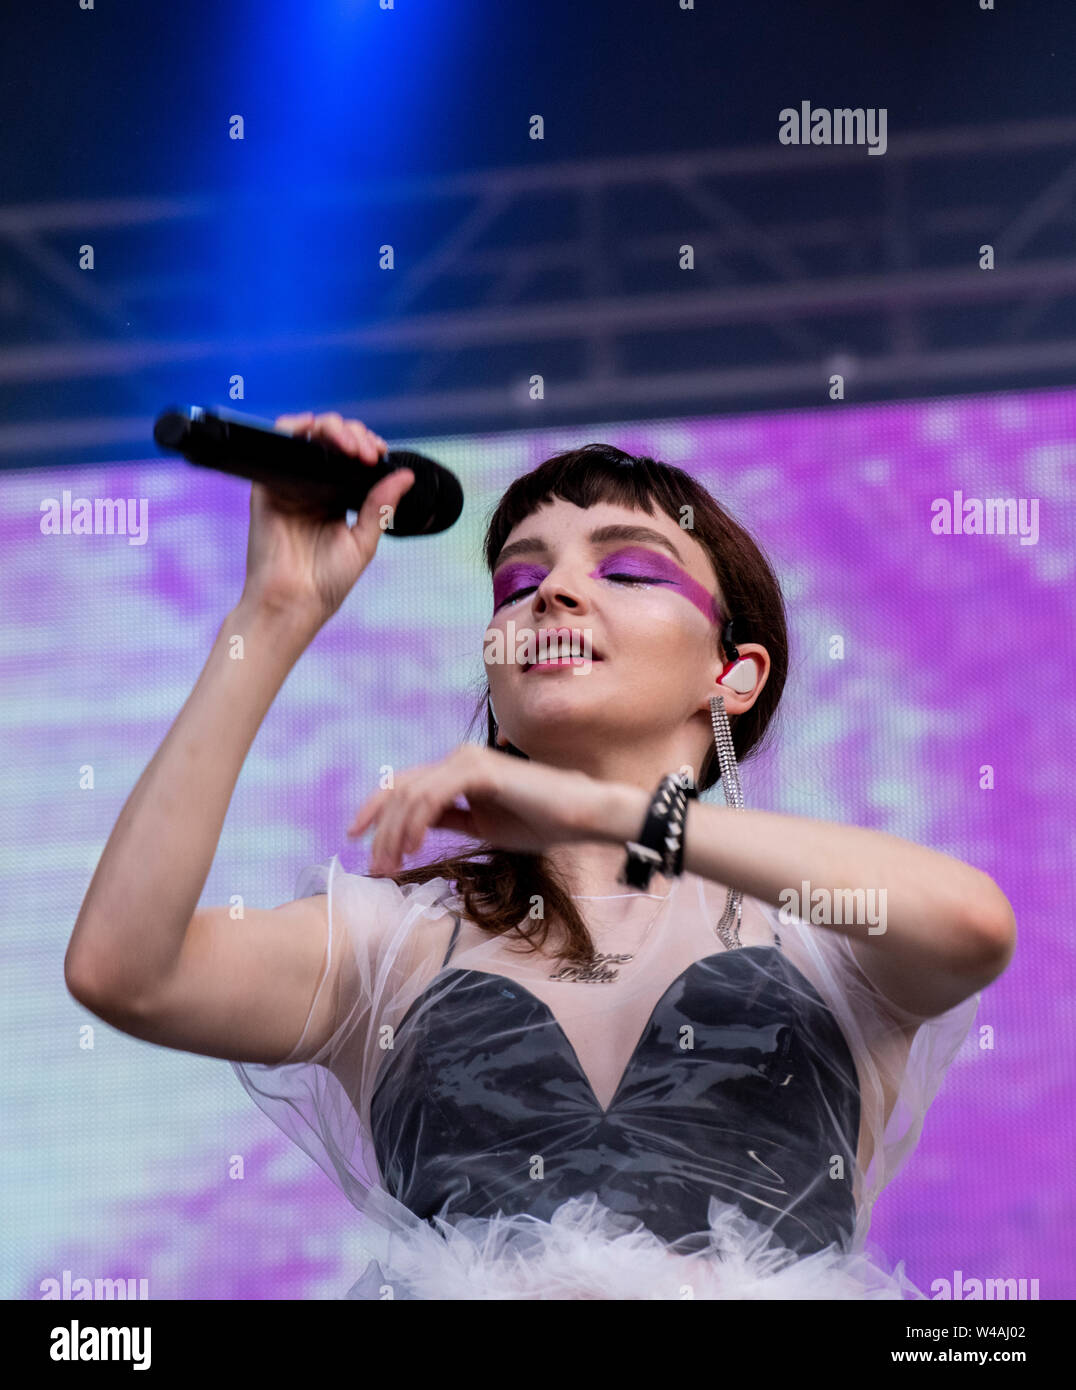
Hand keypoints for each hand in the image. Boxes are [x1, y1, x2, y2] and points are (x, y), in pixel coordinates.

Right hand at [241, 411, 415, 624]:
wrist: (292, 603)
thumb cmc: (325, 583)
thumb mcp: (363, 542)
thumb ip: (381, 506)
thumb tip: (406, 475)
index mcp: (336, 500)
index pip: (354, 459)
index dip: (368, 447)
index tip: (380, 455)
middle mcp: (313, 488)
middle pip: (334, 442)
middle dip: (356, 435)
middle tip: (368, 453)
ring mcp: (290, 483)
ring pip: (310, 436)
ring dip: (333, 428)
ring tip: (352, 446)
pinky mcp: (268, 484)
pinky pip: (278, 442)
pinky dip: (296, 427)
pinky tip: (316, 430)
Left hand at [346, 745, 611, 874]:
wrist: (581, 817)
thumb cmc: (541, 823)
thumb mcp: (483, 826)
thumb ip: (449, 819)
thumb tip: (414, 829)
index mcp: (457, 770)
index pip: (403, 786)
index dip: (374, 811)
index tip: (355, 840)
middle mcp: (458, 758)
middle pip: (399, 791)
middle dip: (381, 832)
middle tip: (378, 869)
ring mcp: (467, 760)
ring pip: (411, 795)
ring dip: (395, 834)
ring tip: (393, 865)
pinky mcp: (479, 769)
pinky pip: (434, 796)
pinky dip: (418, 821)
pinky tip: (415, 846)